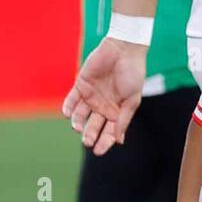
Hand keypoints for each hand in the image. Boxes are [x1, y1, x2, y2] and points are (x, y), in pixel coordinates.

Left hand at [61, 38, 146, 154]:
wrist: (124, 50)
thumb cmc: (133, 74)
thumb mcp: (132, 100)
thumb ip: (123, 120)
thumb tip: (119, 141)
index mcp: (117, 111)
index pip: (109, 131)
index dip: (104, 142)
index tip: (99, 151)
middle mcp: (103, 106)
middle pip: (93, 126)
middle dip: (89, 135)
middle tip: (87, 141)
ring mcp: (91, 96)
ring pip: (80, 115)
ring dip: (77, 123)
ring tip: (77, 128)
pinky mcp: (81, 85)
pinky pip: (71, 99)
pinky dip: (68, 107)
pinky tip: (68, 114)